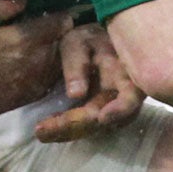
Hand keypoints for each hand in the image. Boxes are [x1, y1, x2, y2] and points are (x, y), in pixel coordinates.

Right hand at [0, 0, 75, 122]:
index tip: (53, 16)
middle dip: (57, 35)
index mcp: (27, 38)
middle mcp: (40, 59)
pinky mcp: (35, 95)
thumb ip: (2, 6)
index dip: (58, 17)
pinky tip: (30, 68)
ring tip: (37, 49)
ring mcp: (39, 80)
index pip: (61, 22)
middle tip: (44, 31)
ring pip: (59, 61)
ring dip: (53, 53)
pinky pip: (49, 78)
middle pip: (63, 41)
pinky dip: (45, 71)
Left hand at [36, 23, 145, 141]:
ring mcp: (111, 108)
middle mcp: (121, 96)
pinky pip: (86, 127)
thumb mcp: (77, 44)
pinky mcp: (99, 113)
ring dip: (68, 132)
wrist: (89, 42)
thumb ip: (76, 65)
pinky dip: (68, 131)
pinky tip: (48, 129)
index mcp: (123, 75)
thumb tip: (76, 94)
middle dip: (74, 126)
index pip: (131, 96)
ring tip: (41, 132)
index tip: (101, 118)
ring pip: (93, 128)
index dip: (121, 110)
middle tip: (43, 130)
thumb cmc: (86, 39)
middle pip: (105, 120)